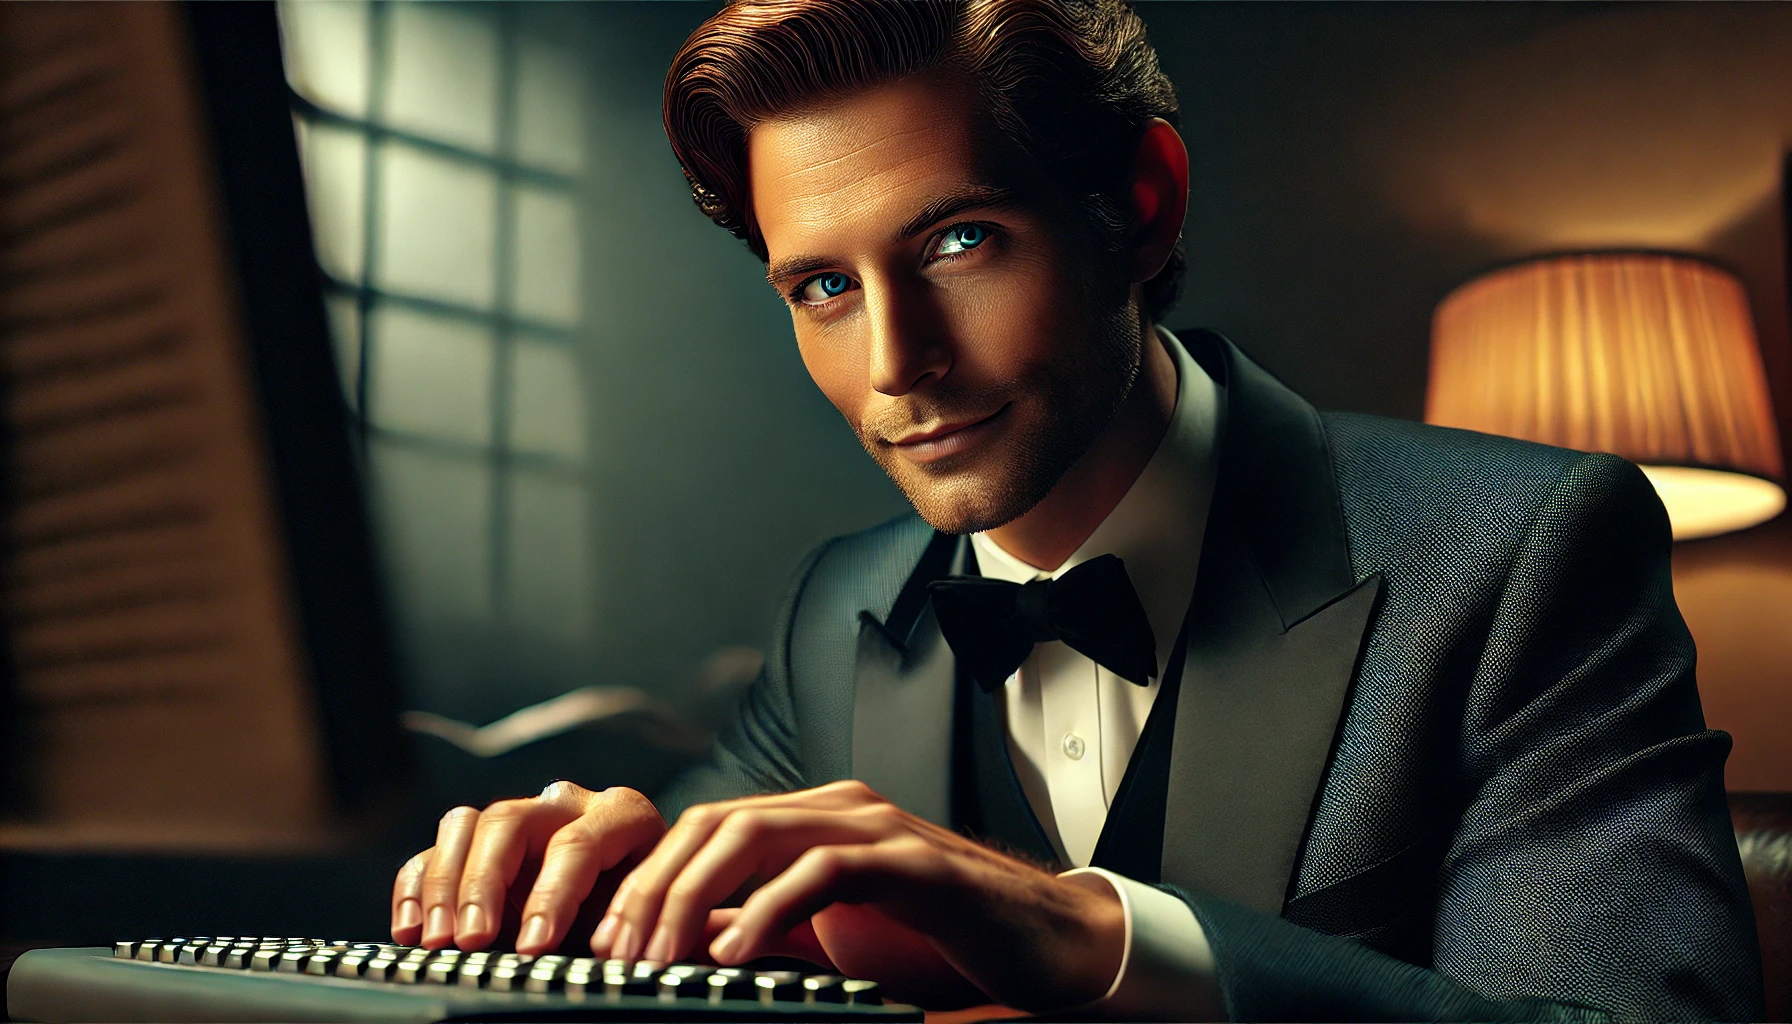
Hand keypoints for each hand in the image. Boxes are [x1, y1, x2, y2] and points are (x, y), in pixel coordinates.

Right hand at [390, 782, 666, 953]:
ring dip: (444, 884)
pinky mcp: (479, 844)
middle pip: (511, 821)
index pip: (579, 843)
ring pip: (469, 825)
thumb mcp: (656, 922)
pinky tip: (409, 931)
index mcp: (622, 815)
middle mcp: (567, 805)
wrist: (633, 914)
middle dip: (485, 884)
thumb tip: (618, 953)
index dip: (553, 896)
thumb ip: (641, 928)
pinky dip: (416, 886)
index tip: (533, 948)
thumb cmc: (649, 919)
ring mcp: (519, 818)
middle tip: (472, 941)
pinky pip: (436, 848)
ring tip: (436, 940)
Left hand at [591, 779, 1124, 1012]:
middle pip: (717, 822)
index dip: (649, 876)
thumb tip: (697, 939)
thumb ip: (772, 923)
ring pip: (756, 834)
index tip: (608, 938)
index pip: (709, 825)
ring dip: (694, 895)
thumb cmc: (946, 938)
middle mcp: (842, 809)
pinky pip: (826, 870)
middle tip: (618, 951)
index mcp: (818, 819)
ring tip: (661, 954)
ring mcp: (879, 829)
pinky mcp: (915, 865)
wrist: (1049, 945)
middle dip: (654, 887)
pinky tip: (734, 953)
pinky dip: (770, 909)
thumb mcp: (837, 933)